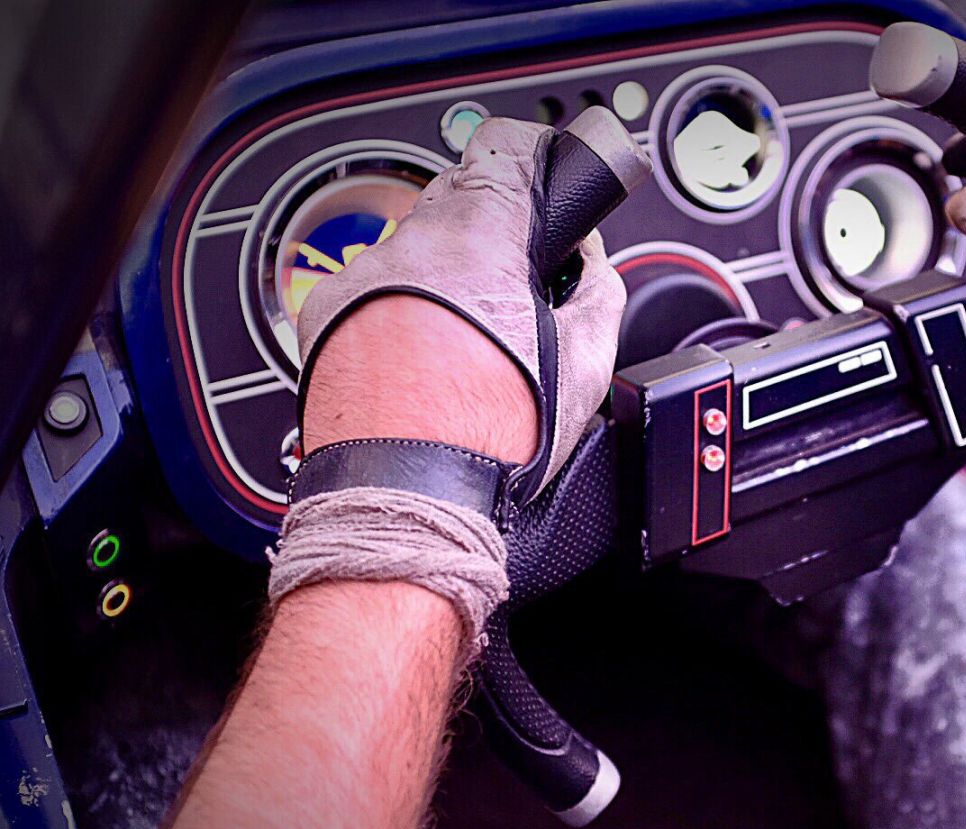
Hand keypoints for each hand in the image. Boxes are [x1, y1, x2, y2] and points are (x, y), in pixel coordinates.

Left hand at [297, 117, 624, 485]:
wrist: (411, 499)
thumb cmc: (490, 441)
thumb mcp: (587, 360)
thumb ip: (595, 285)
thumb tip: (588, 260)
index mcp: (478, 238)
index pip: (505, 145)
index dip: (533, 159)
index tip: (544, 181)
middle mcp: (409, 244)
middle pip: (457, 200)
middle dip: (491, 234)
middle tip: (516, 292)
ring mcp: (359, 278)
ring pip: (413, 251)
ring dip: (442, 281)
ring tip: (467, 348)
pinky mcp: (323, 315)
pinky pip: (372, 293)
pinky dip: (398, 315)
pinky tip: (423, 365)